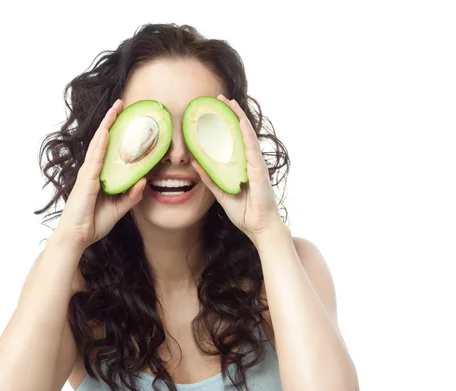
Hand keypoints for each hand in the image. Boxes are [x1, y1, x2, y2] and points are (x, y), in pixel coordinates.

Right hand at [55, 99, 145, 249]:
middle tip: (121, 103)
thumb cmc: (93, 222)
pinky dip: (100, 144)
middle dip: (111, 121)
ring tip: (115, 108)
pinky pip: (95, 159)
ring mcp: (88, 174)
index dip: (116, 132)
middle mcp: (93, 171)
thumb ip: (132, 195)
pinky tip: (106, 131)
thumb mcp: (120, 208)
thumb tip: (144, 181)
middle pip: (103, 141)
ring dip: (107, 125)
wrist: (77, 237)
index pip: (109, 149)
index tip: (126, 116)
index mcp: (100, 175)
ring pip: (98, 144)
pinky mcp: (85, 181)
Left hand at [191, 94, 282, 244]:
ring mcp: (255, 164)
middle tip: (219, 98)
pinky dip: (246, 133)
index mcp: (241, 166)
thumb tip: (196, 163)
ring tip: (229, 102)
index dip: (224, 124)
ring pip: (246, 135)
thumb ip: (210, 178)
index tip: (213, 110)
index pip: (232, 140)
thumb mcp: (221, 193)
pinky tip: (240, 121)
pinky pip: (251, 147)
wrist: (259, 227)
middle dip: (231, 114)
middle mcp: (250, 162)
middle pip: (240, 132)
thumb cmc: (245, 212)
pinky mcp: (259, 170)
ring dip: (238, 117)